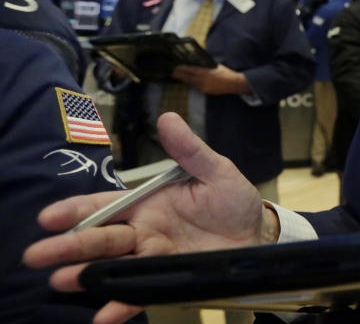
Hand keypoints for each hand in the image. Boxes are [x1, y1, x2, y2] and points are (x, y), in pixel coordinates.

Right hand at [23, 112, 276, 323]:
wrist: (258, 234)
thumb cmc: (234, 200)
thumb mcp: (216, 171)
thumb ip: (190, 150)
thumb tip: (168, 118)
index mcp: (148, 202)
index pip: (105, 206)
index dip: (77, 211)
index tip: (49, 217)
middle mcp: (143, 231)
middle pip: (101, 239)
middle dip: (69, 246)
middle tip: (37, 254)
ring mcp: (154, 257)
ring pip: (113, 266)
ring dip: (86, 275)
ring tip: (61, 281)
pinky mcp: (168, 279)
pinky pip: (141, 293)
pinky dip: (122, 304)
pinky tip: (103, 315)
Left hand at [172, 63, 250, 94]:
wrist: (233, 83)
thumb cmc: (225, 72)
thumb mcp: (215, 66)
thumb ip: (206, 66)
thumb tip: (197, 63)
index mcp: (205, 72)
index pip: (190, 70)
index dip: (182, 69)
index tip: (175, 67)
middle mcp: (202, 80)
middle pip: (187, 77)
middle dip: (180, 75)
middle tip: (172, 73)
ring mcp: (203, 87)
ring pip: (190, 83)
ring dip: (184, 79)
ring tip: (178, 76)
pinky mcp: (205, 91)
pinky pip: (195, 87)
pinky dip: (191, 83)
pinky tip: (188, 81)